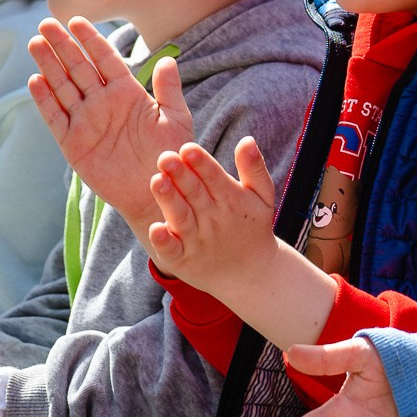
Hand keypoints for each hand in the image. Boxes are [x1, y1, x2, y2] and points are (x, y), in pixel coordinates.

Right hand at [27, 18, 195, 240]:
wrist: (157, 193)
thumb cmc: (171, 156)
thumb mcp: (175, 119)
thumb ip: (169, 89)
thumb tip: (167, 59)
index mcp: (127, 93)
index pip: (105, 60)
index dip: (91, 40)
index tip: (77, 21)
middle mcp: (103, 103)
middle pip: (78, 68)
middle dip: (63, 46)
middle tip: (46, 23)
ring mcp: (86, 122)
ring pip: (63, 87)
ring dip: (49, 65)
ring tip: (36, 43)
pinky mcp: (73, 144)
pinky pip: (56, 118)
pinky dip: (45, 101)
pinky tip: (36, 81)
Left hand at [146, 138, 279, 291]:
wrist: (252, 276)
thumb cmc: (253, 228)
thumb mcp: (262, 197)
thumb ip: (254, 168)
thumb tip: (247, 140)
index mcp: (231, 199)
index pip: (214, 177)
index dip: (201, 163)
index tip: (187, 148)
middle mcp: (213, 219)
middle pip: (194, 194)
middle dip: (181, 176)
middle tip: (165, 157)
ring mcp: (197, 240)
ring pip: (181, 218)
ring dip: (169, 201)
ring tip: (157, 181)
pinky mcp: (183, 260)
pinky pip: (173, 250)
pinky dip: (164, 242)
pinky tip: (155, 229)